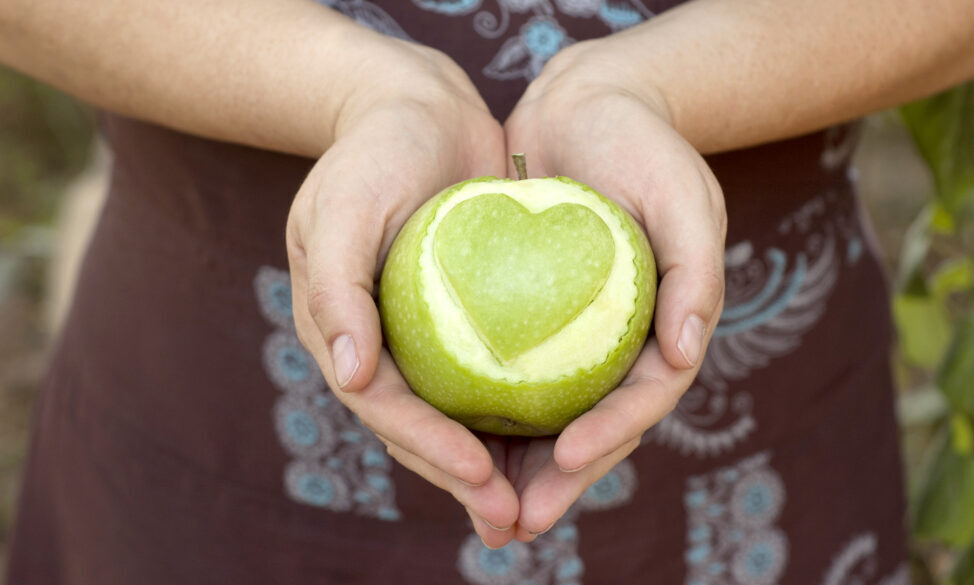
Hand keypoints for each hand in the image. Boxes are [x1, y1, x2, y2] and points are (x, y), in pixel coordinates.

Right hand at [286, 39, 518, 547]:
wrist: (417, 110)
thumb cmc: (372, 154)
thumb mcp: (344, 208)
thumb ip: (336, 290)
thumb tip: (353, 376)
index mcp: (344, 334)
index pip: (386, 406)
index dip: (428, 447)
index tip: (480, 474)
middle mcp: (384, 347)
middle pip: (424, 429)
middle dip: (468, 480)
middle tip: (519, 520)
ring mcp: (427, 337)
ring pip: (463, 415)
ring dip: (500, 466)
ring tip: (541, 509)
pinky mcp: (471, 320)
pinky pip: (498, 375)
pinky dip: (523, 413)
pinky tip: (565, 440)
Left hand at [502, 40, 726, 540]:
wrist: (591, 108)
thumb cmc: (648, 149)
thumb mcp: (686, 199)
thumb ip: (695, 276)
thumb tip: (688, 355)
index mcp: (667, 331)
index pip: (642, 400)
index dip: (611, 436)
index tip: (568, 460)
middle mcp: (620, 345)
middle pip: (593, 428)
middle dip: (558, 482)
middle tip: (516, 522)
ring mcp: (574, 338)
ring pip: (546, 416)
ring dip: (516, 468)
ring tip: (481, 511)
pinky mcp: (529, 319)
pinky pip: (506, 373)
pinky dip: (484, 411)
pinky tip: (447, 439)